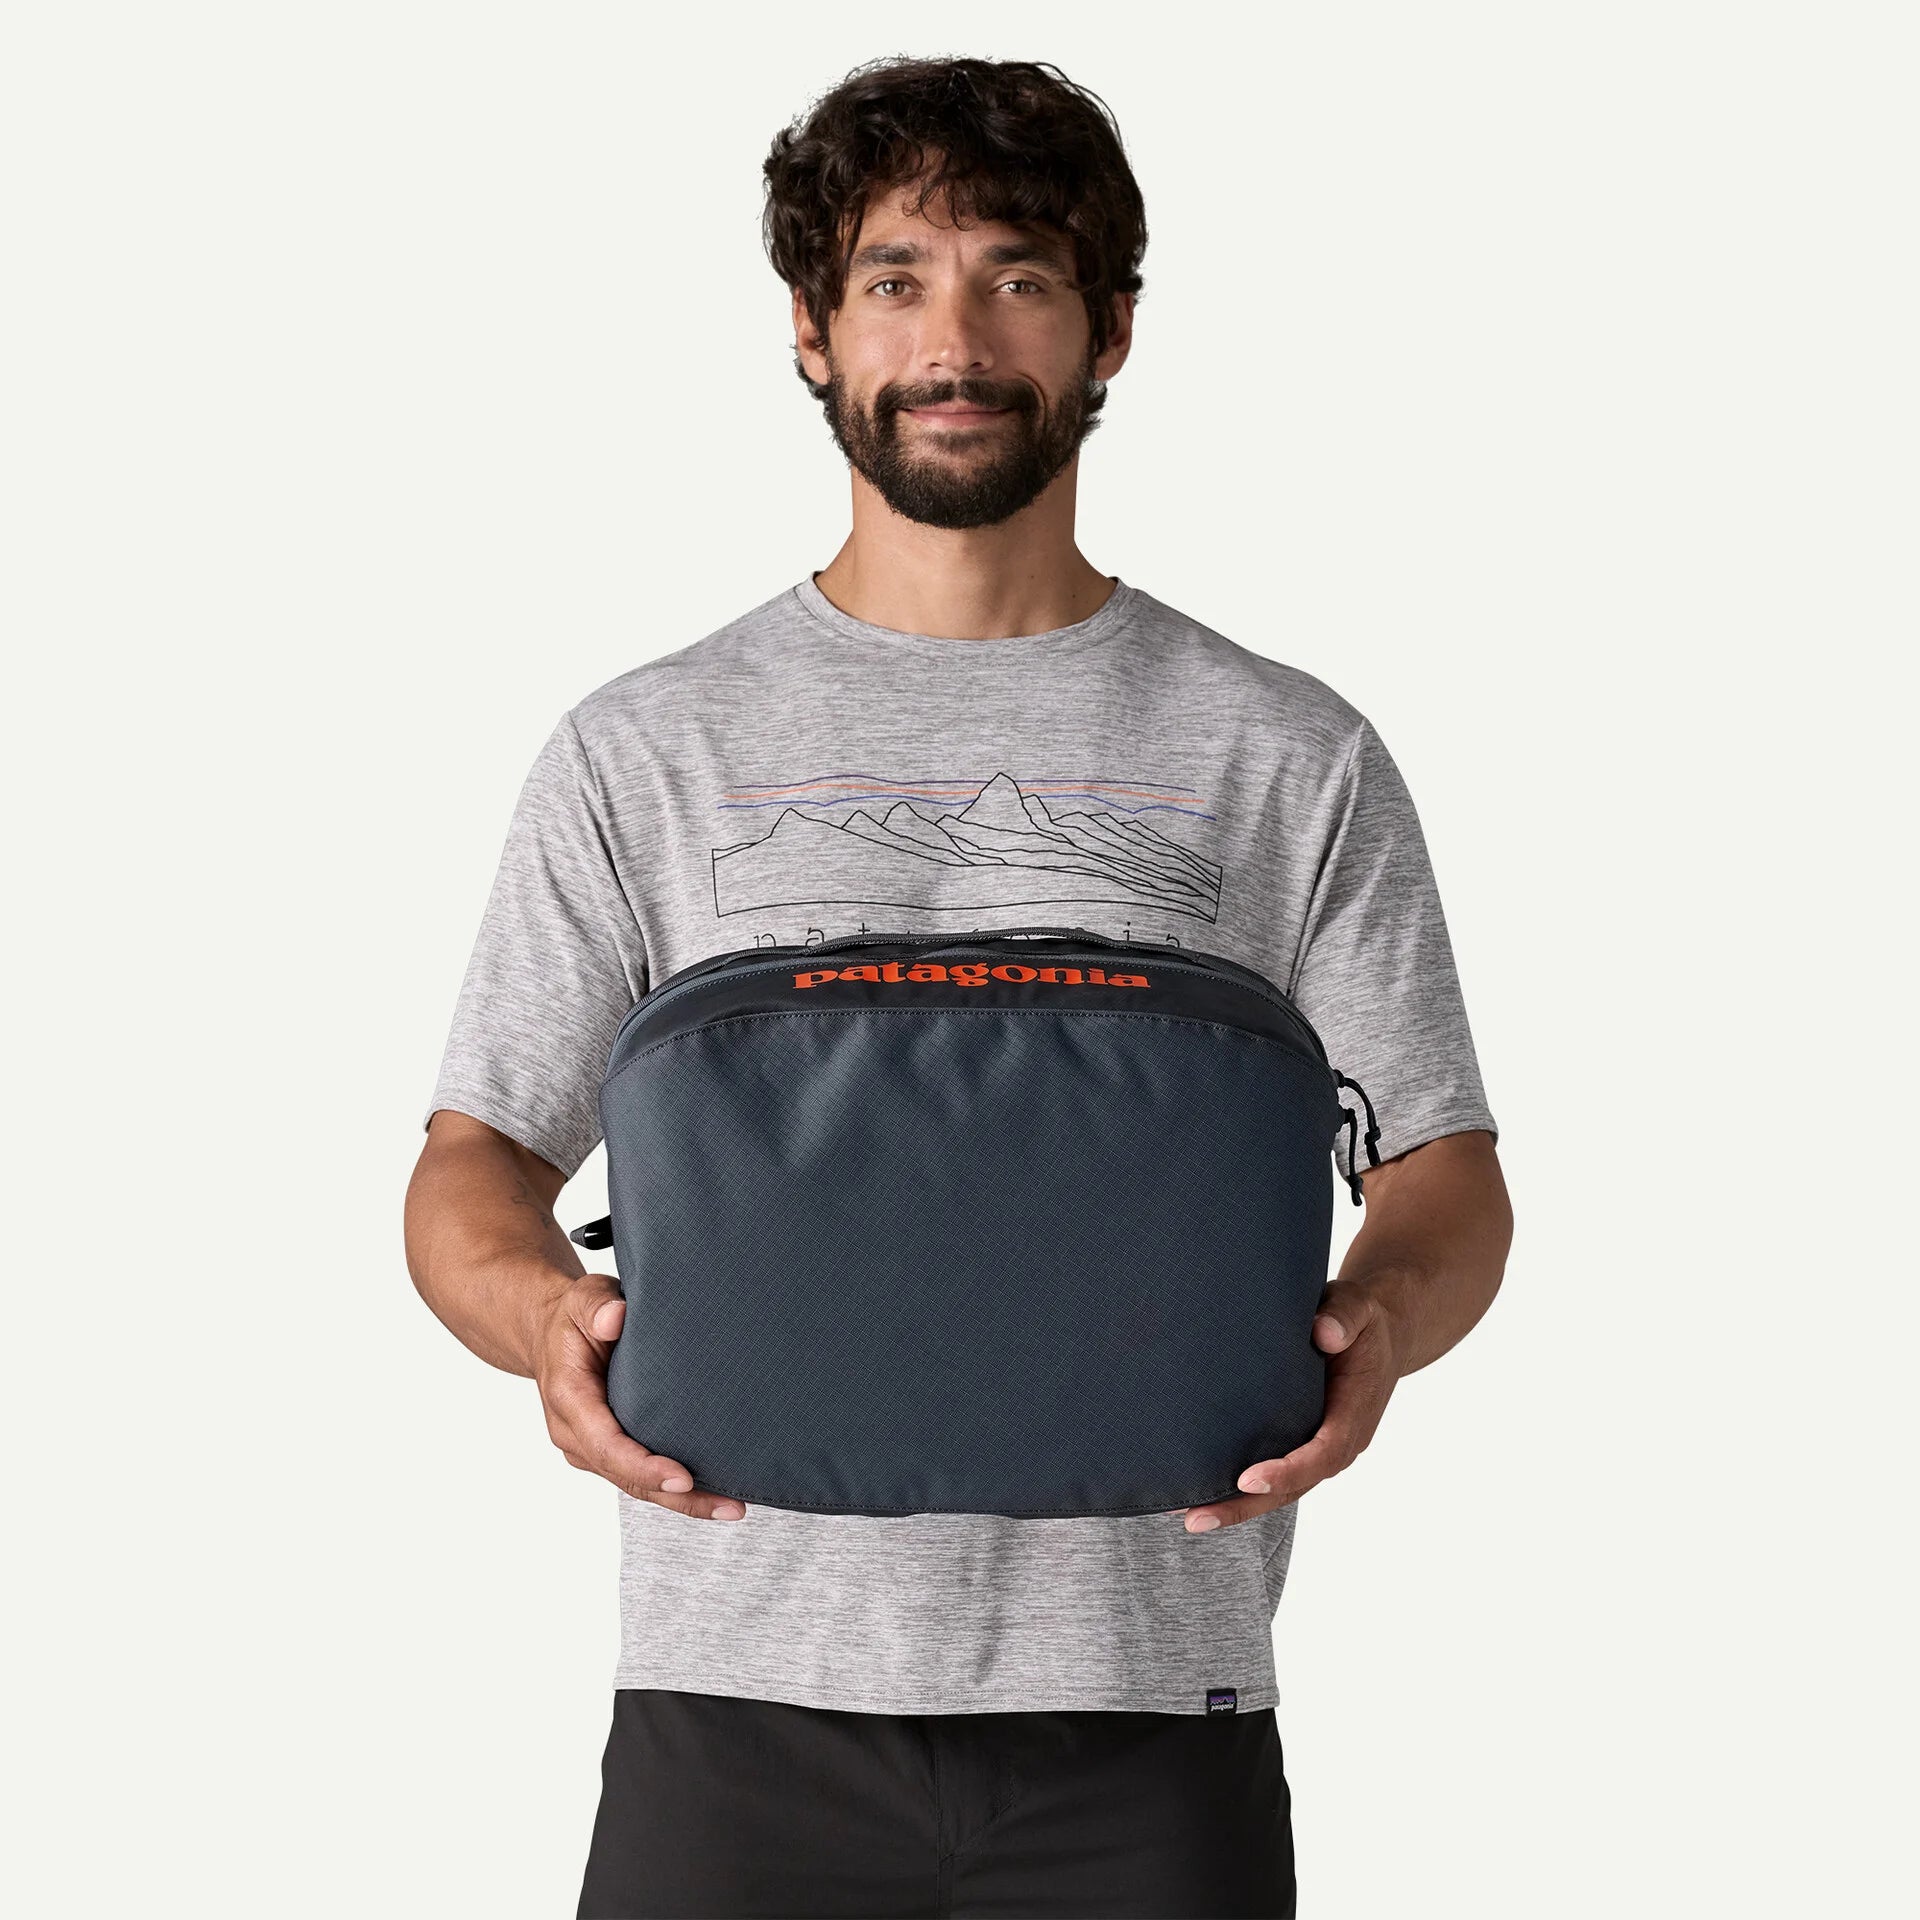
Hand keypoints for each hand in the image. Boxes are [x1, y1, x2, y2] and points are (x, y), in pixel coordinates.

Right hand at [532, 1273, 745, 1521]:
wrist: (549, 1335)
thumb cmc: (574, 1316)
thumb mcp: (583, 1298)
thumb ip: (597, 1306)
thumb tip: (615, 1318)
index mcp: (569, 1399)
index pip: (606, 1444)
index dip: (643, 1465)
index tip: (683, 1477)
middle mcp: (576, 1433)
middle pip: (627, 1477)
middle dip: (677, 1496)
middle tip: (729, 1505)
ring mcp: (591, 1448)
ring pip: (636, 1485)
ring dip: (682, 1501)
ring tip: (733, 1507)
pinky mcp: (607, 1451)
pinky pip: (639, 1477)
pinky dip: (674, 1490)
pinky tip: (714, 1494)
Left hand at [1175, 1279, 1398, 1532]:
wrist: (1380, 1332)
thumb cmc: (1363, 1320)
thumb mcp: (1358, 1307)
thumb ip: (1343, 1317)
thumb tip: (1324, 1333)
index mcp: (1356, 1413)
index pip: (1324, 1453)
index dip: (1288, 1470)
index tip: (1249, 1478)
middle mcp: (1340, 1441)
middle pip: (1295, 1486)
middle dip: (1246, 1505)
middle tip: (1196, 1517)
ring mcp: (1322, 1447)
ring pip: (1282, 1489)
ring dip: (1237, 1506)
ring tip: (1187, 1516)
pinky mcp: (1304, 1442)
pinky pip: (1276, 1474)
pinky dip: (1242, 1489)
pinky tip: (1201, 1493)